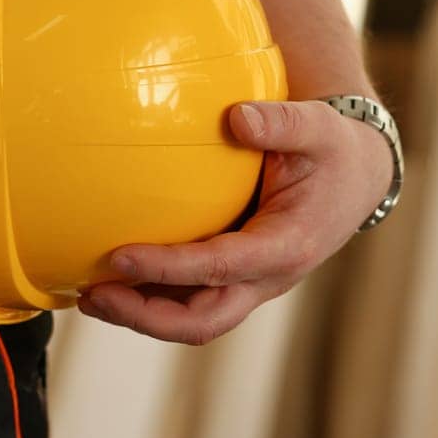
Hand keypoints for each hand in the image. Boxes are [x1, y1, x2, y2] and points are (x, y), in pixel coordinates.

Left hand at [76, 99, 393, 344]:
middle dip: (144, 317)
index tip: (117, 256)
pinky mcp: (231, 278)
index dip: (167, 268)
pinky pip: (187, 301)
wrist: (352, 177)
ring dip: (139, 315)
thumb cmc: (330, 150)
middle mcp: (266, 277)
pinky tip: (107, 281)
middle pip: (202, 320)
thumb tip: (236, 117)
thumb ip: (282, 122)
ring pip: (191, 319)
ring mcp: (248, 284)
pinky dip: (147, 298)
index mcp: (287, 246)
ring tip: (86, 296)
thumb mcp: (318, 128)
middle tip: (91, 295)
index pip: (220, 268)